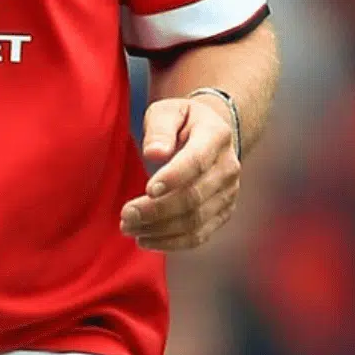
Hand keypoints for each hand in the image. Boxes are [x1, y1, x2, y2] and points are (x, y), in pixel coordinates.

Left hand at [119, 95, 240, 250]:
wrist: (210, 134)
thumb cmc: (181, 120)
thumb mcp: (167, 111)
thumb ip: (160, 128)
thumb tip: (154, 153)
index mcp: (216, 136)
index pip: (196, 161)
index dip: (173, 178)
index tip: (147, 190)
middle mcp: (228, 168)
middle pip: (194, 197)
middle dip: (157, 210)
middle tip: (125, 215)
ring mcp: (229, 193)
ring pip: (196, 221)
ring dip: (160, 230)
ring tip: (129, 227)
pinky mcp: (222, 213)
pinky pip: (199, 235)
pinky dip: (171, 242)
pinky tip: (145, 239)